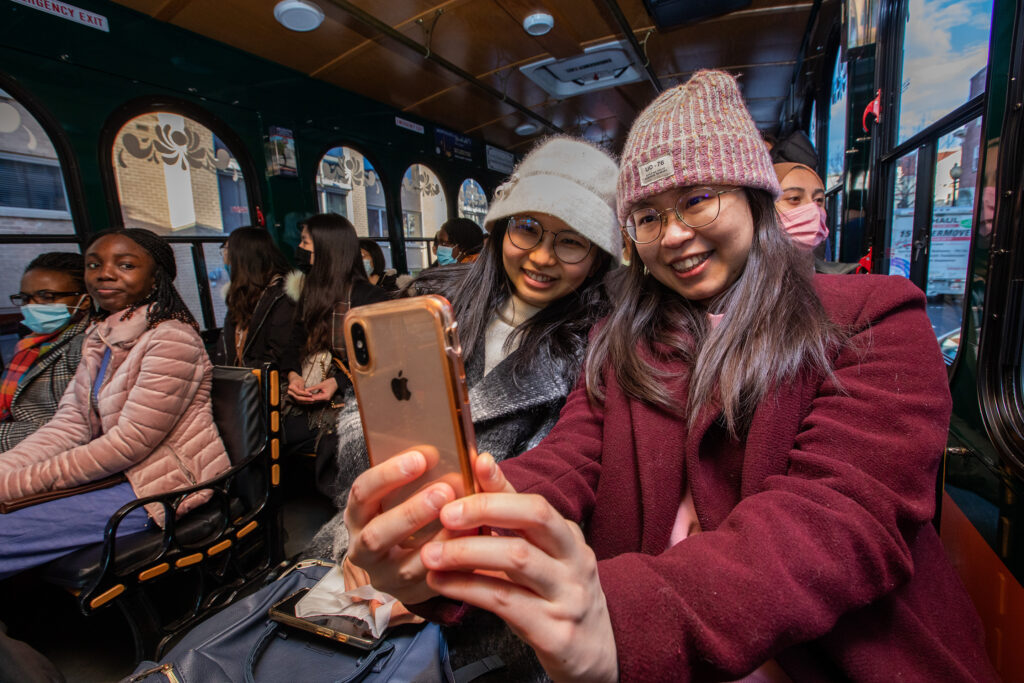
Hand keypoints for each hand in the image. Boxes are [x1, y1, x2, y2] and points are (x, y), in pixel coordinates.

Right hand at [286, 372, 312, 402]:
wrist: (293, 379)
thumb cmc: (297, 379)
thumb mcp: (301, 381)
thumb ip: (302, 388)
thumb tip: (306, 394)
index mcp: (291, 387)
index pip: (298, 392)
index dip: (305, 394)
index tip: (311, 394)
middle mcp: (290, 392)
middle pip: (298, 398)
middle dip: (306, 399)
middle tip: (312, 399)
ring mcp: (291, 395)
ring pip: (298, 400)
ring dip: (305, 402)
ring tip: (312, 401)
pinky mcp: (293, 397)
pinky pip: (299, 401)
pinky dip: (304, 402)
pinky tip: (309, 402)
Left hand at [304, 376, 338, 402]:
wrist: (337, 382)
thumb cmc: (331, 382)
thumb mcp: (321, 384)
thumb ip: (313, 388)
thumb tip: (305, 390)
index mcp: (325, 396)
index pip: (314, 398)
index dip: (308, 397)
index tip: (302, 396)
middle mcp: (325, 399)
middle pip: (314, 400)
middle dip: (308, 399)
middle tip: (301, 398)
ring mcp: (325, 399)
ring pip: (315, 400)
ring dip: (310, 398)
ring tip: (303, 398)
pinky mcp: (324, 397)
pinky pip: (317, 398)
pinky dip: (313, 397)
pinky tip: (308, 396)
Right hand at [344, 447, 455, 604]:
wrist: (408, 557)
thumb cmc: (414, 513)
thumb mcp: (412, 492)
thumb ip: (435, 475)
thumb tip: (478, 459)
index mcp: (359, 514)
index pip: (362, 492)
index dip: (389, 474)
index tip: (422, 458)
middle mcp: (363, 547)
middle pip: (377, 534)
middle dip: (411, 512)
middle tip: (444, 492)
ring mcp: (385, 575)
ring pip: (405, 566)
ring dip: (435, 542)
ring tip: (460, 521)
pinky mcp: (409, 595)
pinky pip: (430, 583)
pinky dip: (451, 564)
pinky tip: (469, 544)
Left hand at [421, 454, 618, 682]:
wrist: (594, 654)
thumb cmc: (558, 598)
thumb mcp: (545, 558)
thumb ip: (512, 521)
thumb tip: (481, 468)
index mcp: (569, 539)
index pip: (535, 503)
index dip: (503, 484)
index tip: (473, 465)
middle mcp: (574, 562)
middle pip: (535, 519)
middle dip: (487, 509)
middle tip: (445, 513)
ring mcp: (568, 596)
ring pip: (516, 560)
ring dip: (467, 552)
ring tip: (430, 554)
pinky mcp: (555, 631)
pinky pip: (505, 602)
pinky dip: (468, 589)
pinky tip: (442, 584)